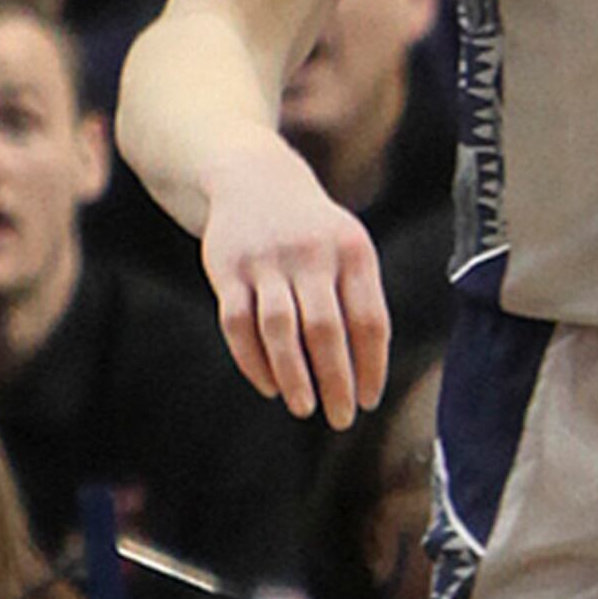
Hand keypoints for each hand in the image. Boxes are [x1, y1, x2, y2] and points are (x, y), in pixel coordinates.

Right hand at [201, 130, 395, 424]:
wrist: (254, 179)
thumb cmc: (315, 233)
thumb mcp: (348, 249)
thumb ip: (359, 302)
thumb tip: (366, 375)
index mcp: (353, 251)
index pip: (369, 319)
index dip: (371, 365)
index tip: (368, 401)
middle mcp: (311, 254)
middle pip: (325, 330)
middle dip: (335, 380)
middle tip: (340, 419)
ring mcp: (266, 260)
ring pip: (279, 329)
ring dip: (293, 375)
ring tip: (305, 408)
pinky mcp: (227, 268)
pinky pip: (238, 324)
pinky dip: (253, 361)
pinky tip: (269, 387)